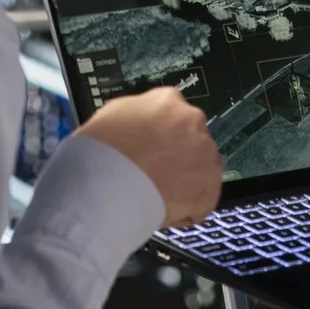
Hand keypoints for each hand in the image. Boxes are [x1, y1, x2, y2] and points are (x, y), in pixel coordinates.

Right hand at [76, 86, 222, 227]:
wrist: (106, 186)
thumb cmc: (101, 151)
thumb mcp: (113, 113)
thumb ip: (139, 113)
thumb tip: (143, 121)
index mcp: (168, 100)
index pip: (176, 112)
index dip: (165, 132)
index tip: (157, 145)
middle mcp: (192, 123)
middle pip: (194, 138)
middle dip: (179, 154)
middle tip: (155, 170)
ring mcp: (205, 157)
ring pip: (203, 167)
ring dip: (186, 179)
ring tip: (157, 192)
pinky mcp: (209, 190)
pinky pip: (203, 200)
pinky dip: (187, 207)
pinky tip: (163, 206)